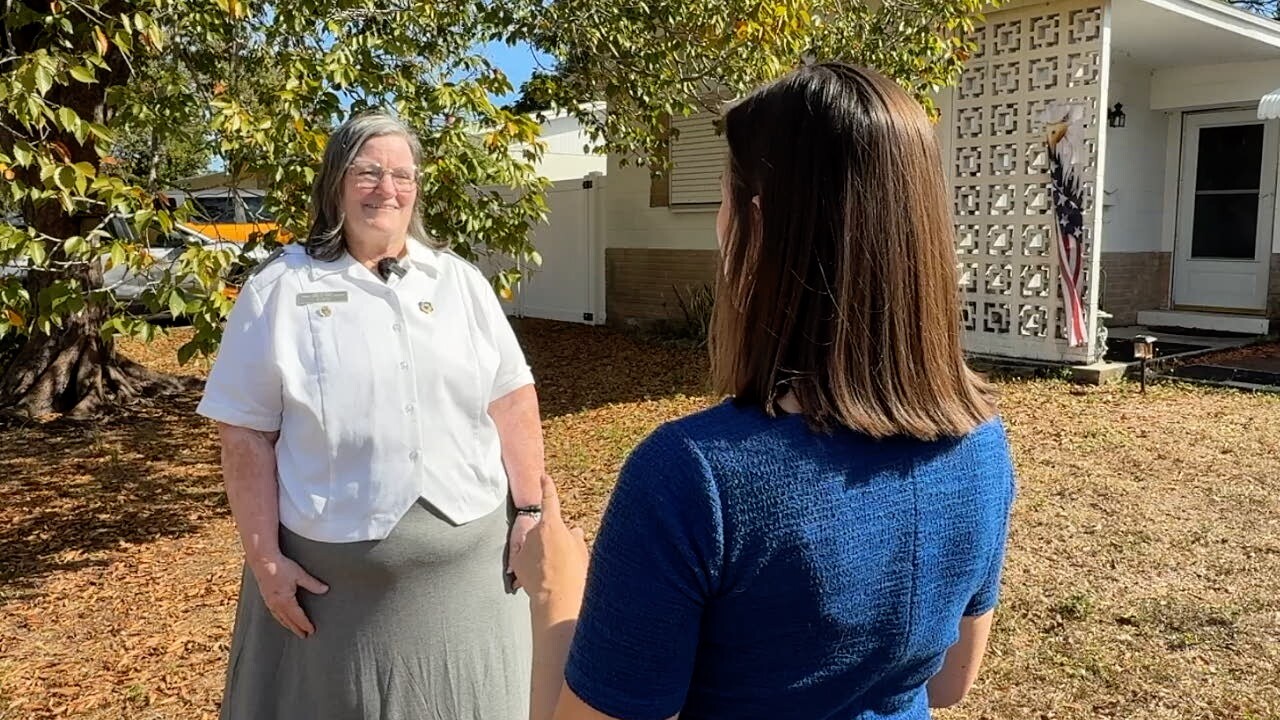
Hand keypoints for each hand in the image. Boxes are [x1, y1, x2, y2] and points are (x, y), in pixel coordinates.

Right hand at [249, 552, 328, 638]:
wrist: (263, 560)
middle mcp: (276, 604)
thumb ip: (313, 584)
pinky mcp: (266, 597)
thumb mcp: (300, 575)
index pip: (298, 617)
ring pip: (280, 618)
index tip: (311, 631)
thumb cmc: (281, 567)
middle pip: (288, 620)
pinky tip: (281, 617)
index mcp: (285, 601)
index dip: (305, 624)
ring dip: (287, 625)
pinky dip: (279, 618)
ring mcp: (269, 602)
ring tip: (294, 630)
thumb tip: (325, 589)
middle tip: (304, 636)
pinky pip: (274, 612)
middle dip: (296, 628)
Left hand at [510, 474, 588, 607]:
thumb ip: (575, 537)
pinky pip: (525, 557)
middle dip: (550, 538)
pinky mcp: (516, 561)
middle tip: (562, 556)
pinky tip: (540, 575)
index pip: (549, 500)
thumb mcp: (580, 550)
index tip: (543, 477)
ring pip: (533, 544)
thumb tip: (573, 531)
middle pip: (543, 529)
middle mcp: (534, 531)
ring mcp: (524, 546)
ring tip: (552, 570)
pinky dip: (531, 563)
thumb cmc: (573, 572)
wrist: (556, 596)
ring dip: (540, 551)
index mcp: (552, 524)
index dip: (547, 487)